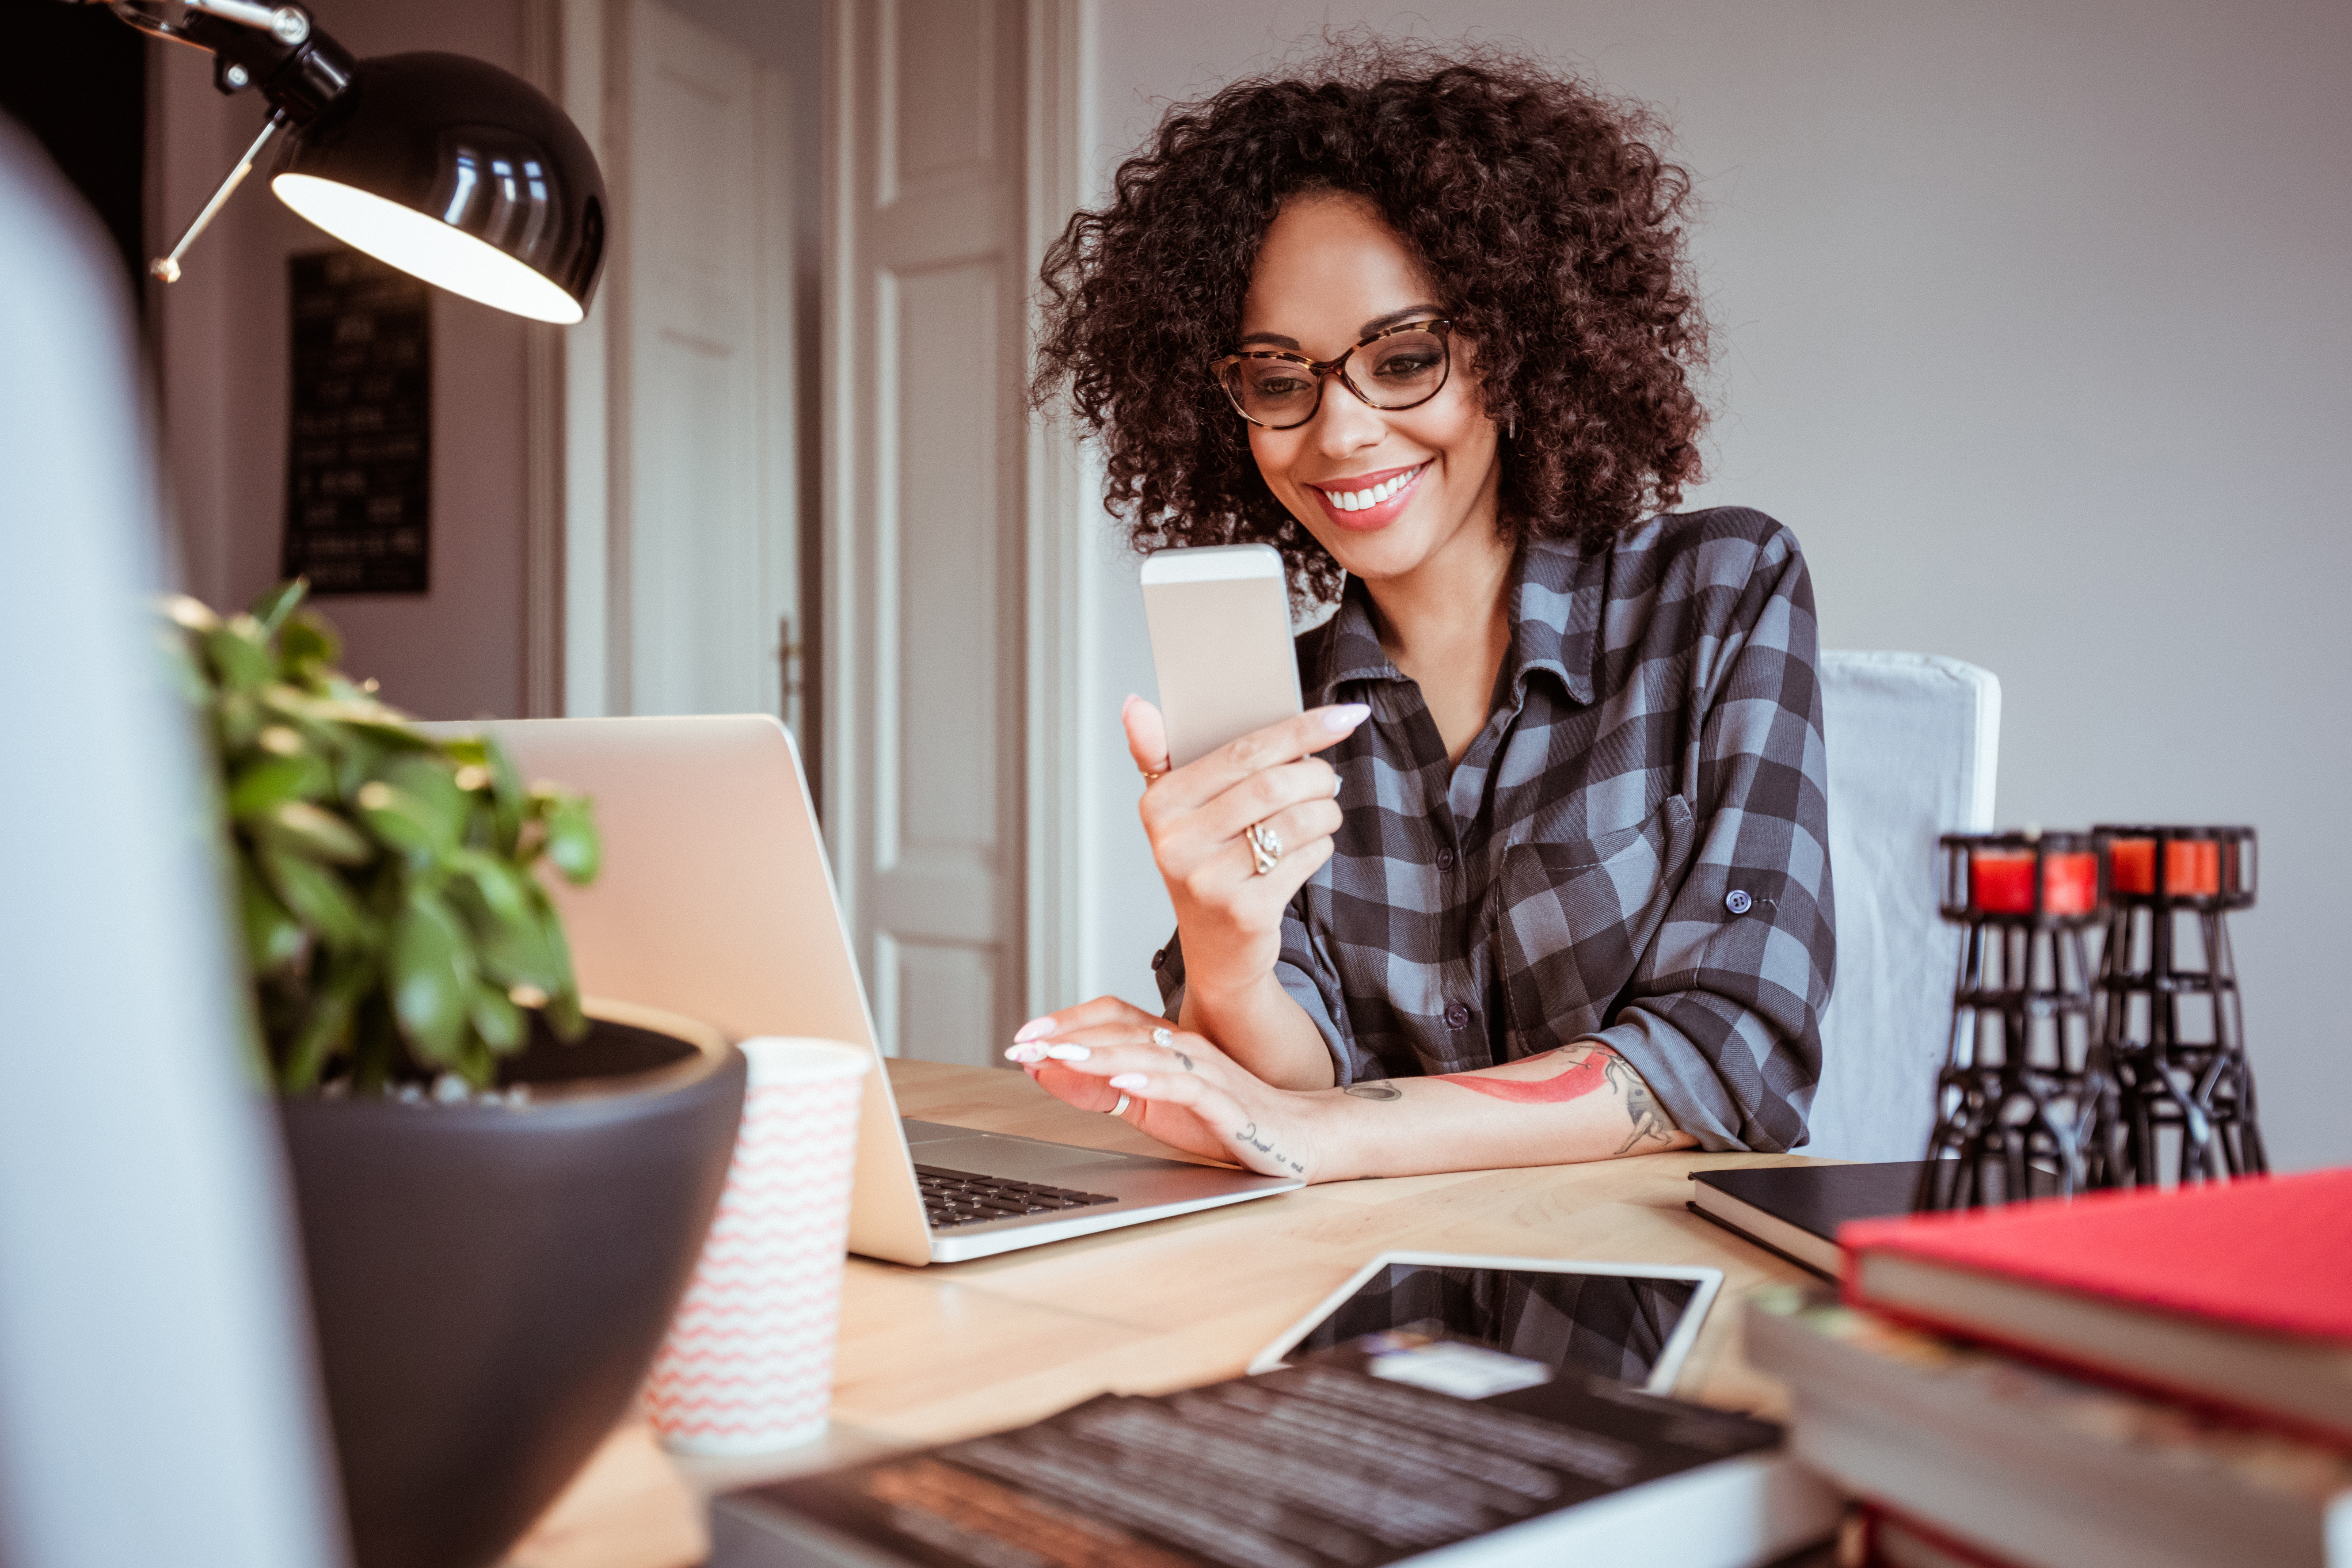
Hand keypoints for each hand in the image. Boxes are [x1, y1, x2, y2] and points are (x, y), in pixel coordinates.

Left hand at [1005, 996, 1323, 1179]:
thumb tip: (1047, 1073)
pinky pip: (1188, 1085)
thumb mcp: (1153, 1108)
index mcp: (1167, 1044)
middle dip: (1068, 1037)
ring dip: (1100, 1053)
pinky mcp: (1228, 1102)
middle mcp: (1185, 1048)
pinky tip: (1126, 1082)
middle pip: (1122, 1028)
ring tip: (1060, 1057)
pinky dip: (1155, 1080)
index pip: (1112, 1016)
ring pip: (1148, 1051)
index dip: (1067, 1020)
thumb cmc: (1225, 1121)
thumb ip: (1104, 1091)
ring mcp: (1209, 1071)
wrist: (1299, 1138)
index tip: (1023, 1036)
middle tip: (1023, 1046)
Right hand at [1125, 695, 1364, 1006]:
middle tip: (1327, 781)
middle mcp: (1177, 843)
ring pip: (1297, 819)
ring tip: (1321, 814)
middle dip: (1317, 776)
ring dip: (1326, 811)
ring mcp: (1209, 881)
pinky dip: (1321, 846)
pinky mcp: (1245, 911)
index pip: (1242, 751)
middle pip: (1274, 783)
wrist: (1217, 952)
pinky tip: (1309, 849)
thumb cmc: (1206, 863)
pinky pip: (1306, 857)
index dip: (1300, 729)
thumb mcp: (1177, 810)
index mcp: (1160, 805)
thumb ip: (1158, 752)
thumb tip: (1134, 704)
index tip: (1345, 716)